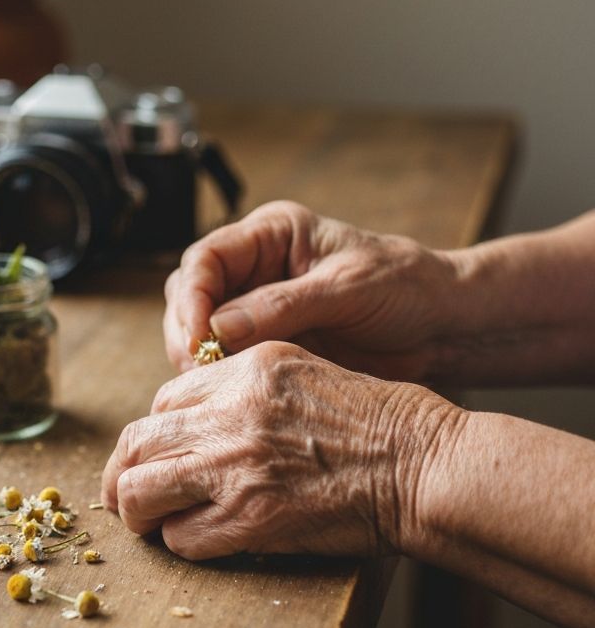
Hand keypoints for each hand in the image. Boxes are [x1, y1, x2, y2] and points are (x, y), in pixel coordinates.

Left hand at [102, 342, 456, 559]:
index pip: (162, 402)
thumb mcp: (305, 373)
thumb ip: (245, 387)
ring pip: (141, 492)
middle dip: (123, 475)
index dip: (152, 435)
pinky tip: (198, 541)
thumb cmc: (378, 421)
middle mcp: (231, 412)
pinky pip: (182, 538)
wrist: (423, 463)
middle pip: (136, 443)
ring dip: (137, 513)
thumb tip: (197, 420)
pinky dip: (181, 544)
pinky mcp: (250, 518)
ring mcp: (236, 466)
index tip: (155, 456)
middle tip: (126, 496)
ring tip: (148, 524)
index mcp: (245, 370)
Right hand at [163, 200, 459, 380]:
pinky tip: (229, 393)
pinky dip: (219, 376)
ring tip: (214, 384)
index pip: (206, 259)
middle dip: (187, 330)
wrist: (441, 327)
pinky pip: (225, 359)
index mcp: (272, 235)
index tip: (200, 337)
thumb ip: (284, 306)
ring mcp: (257, 308)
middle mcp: (255, 268)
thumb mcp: (348, 289)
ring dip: (198, 357)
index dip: (193, 298)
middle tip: (199, 368)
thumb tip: (217, 328)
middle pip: (190, 294)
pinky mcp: (265, 344)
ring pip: (198, 330)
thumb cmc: (406, 288)